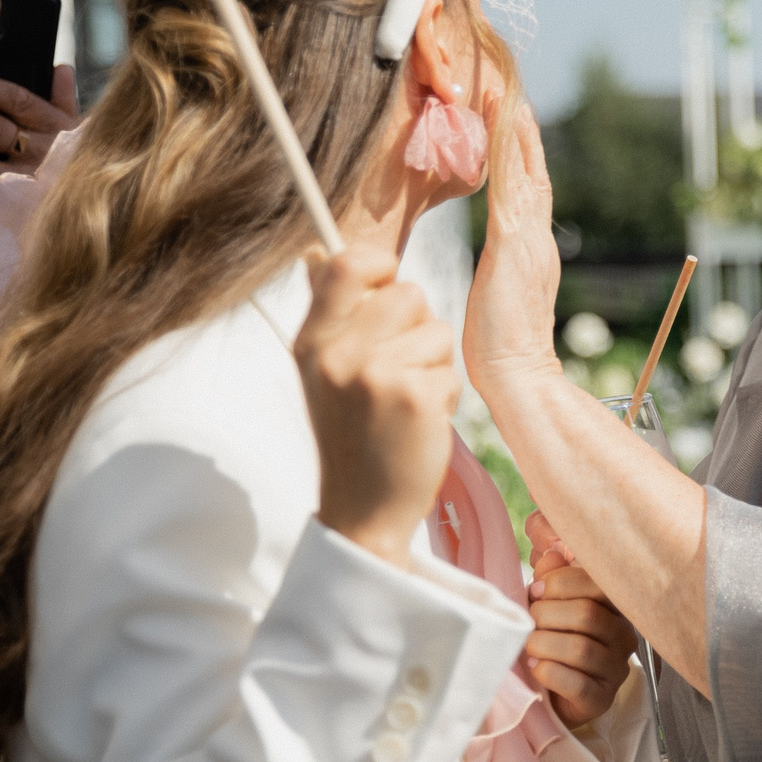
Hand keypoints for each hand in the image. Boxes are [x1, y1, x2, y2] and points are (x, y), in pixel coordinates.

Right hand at [296, 246, 459, 567]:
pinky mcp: (414, 396)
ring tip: (408, 400)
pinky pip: (450, 367)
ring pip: (437, 329)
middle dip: (419, 325)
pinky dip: (446, 392)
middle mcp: (337, 352)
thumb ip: (330, 314)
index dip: (380, 267)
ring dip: (435, 362)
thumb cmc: (353, 435)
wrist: (362, 508)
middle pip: (408, 292)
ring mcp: (375, 374)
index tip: (388, 293)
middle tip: (401, 368)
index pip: (348, 262)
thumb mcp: (321, 371)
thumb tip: (317, 252)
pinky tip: (421, 420)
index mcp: (311, 340)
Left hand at [465, 96, 561, 403]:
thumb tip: (495, 278)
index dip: (521, 155)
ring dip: (511, 126)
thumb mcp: (498, 303)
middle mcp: (538, 237)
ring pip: (522, 168)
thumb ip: (500, 281)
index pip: (529, 192)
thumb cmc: (502, 352)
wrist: (520, 377)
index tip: (511, 121)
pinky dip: (503, 148)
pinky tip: (493, 121)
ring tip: (500, 90)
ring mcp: (529, 237)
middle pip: (532, 170)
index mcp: (533, 251)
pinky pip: (508, 181)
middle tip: (509, 87)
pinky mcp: (513, 241)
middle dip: (521, 129)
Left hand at [523, 533, 639, 729]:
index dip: (560, 584)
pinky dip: (549, 673)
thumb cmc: (555, 638)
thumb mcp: (551, 603)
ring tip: (530, 646)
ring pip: (581, 649)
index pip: (598, 584)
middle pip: (587, 615)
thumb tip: (552, 556)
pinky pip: (577, 684)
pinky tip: (537, 668)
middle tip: (530, 622)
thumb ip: (552, 578)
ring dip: (544, 644)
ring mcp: (616, 669)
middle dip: (547, 615)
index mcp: (615, 606)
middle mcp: (624, 636)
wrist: (557, 691)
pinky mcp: (602, 699)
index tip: (536, 591)